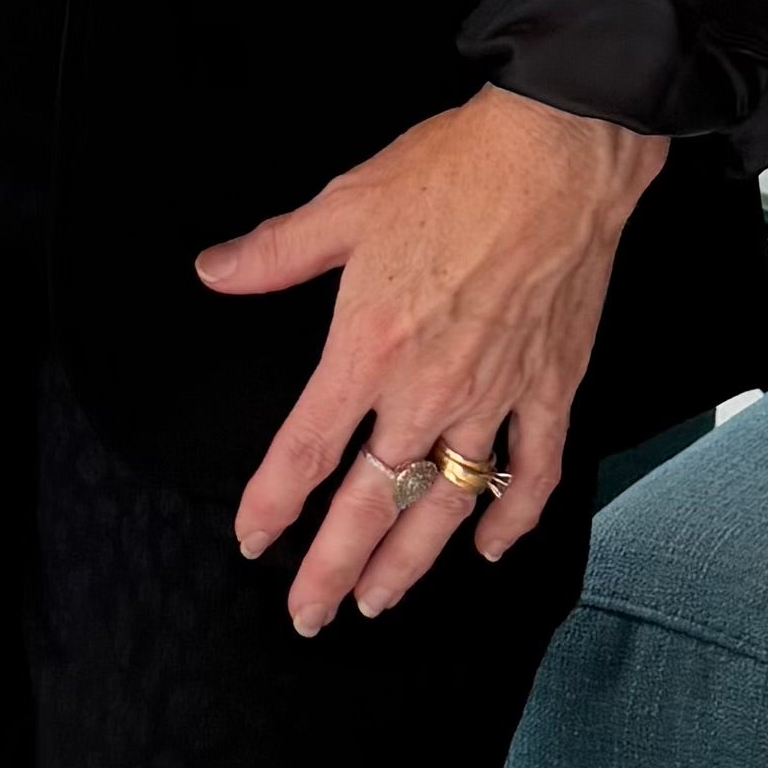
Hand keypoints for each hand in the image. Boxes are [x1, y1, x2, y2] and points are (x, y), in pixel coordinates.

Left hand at [197, 86, 663, 633]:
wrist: (554, 154)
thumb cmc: (451, 171)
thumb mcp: (345, 203)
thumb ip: (276, 252)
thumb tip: (213, 272)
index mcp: (368, 346)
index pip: (305, 450)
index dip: (272, 504)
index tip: (252, 540)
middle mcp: (427, 389)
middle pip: (372, 503)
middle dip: (333, 568)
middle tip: (309, 613)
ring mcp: (494, 396)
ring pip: (446, 506)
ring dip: (410, 562)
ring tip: (379, 599)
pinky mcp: (550, 388)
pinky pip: (532, 474)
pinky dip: (512, 518)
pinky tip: (491, 546)